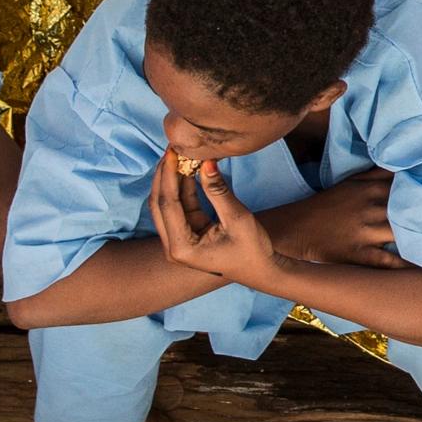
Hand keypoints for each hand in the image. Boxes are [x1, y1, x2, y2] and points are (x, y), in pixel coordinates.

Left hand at [153, 152, 286, 291]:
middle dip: (164, 175)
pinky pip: (180, 206)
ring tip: (179, 155)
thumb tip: (205, 162)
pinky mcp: (187, 233)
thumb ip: (218, 191)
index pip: (168, 205)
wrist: (262, 270)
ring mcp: (178, 240)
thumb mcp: (237, 218)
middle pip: (159, 204)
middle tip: (172, 150)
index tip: (172, 152)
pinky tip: (190, 169)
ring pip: (167, 204)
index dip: (168, 176)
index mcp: (181, 248)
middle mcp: (173, 246)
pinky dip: (184, 188)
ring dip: (172, 180)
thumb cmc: (252, 250)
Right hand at [264, 168, 398, 267]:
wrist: (294, 230)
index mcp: (373, 189)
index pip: (410, 184)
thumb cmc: (326, 205)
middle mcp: (373, 207)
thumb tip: (408, 162)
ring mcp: (366, 232)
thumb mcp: (351, 182)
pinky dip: (407, 265)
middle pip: (412, 207)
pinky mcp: (358, 255)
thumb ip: (378, 172)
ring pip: (403, 233)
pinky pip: (387, 262)